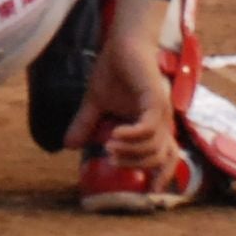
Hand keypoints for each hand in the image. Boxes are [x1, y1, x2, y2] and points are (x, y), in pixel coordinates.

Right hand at [63, 0, 175, 175]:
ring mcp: (161, 112)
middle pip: (161, 158)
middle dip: (135, 165)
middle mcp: (162, 121)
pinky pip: (149, 130)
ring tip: (108, 146)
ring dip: (131, 152)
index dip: (162, 175)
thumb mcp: (95, 103)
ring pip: (155, 147)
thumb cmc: (114, 69)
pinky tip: (114, 135)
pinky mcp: (155, 100)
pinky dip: (132, 137)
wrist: (121, 43)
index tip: (148, 191)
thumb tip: (68, 145)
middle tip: (110, 160)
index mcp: (153, 124)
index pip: (167, 157)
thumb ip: (86, 124)